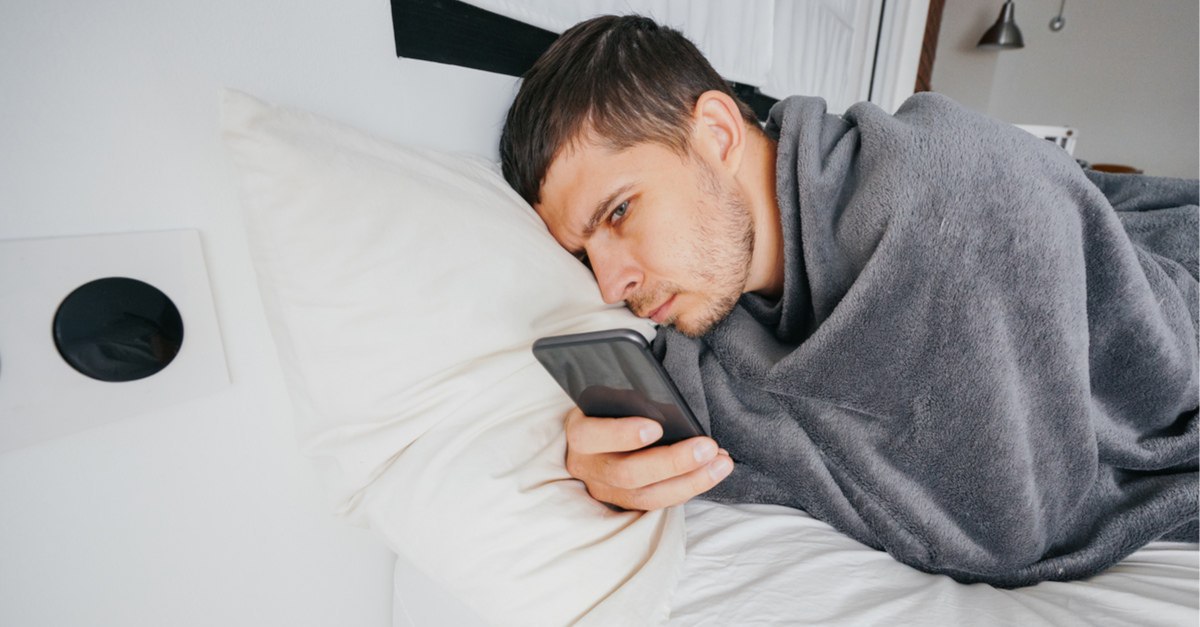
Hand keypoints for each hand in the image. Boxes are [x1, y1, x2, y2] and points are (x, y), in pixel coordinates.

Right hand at [563, 407, 733, 510]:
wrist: (594, 438)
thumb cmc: (608, 410)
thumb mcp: (610, 399)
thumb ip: (630, 402)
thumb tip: (669, 408)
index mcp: (580, 434)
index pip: (592, 436)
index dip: (622, 434)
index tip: (656, 426)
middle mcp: (588, 467)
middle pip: (627, 474)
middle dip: (672, 462)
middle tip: (707, 447)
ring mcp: (606, 490)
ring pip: (647, 497)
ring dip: (691, 480)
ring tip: (721, 462)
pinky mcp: (625, 504)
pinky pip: (659, 503)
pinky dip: (689, 488)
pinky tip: (713, 472)